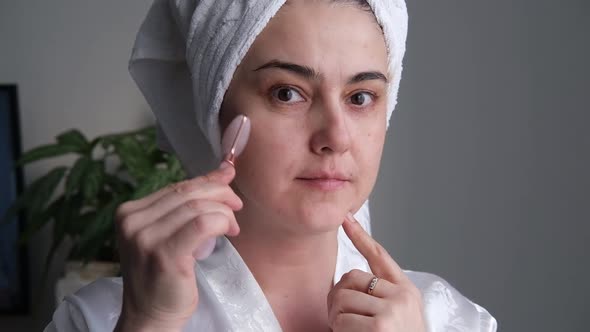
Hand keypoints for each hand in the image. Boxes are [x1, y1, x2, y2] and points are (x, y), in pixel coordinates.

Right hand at [114, 162, 241, 330]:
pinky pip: (203, 224)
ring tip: (231, 226)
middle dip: (220, 194)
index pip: (176, 186)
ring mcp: (145, 238)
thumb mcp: (170, 233)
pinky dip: (221, 222)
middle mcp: (132, 223)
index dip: (207, 181)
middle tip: (236, 205)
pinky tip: (228, 231)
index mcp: (129, 213)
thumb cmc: (162, 276)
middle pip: (187, 192)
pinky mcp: (165, 254)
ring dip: (224, 212)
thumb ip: (189, 203)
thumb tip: (224, 172)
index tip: (228, 181)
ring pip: (198, 206)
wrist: (150, 316)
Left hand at [327, 214, 426, 331]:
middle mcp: (402, 296)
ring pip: (341, 299)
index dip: (360, 235)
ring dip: (337, 319)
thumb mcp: (398, 317)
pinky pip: (341, 320)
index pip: (379, 255)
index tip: (345, 217)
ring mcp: (392, 309)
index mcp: (406, 291)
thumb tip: (347, 285)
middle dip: (338, 298)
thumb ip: (380, 297)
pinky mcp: (381, 325)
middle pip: (350, 278)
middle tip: (342, 319)